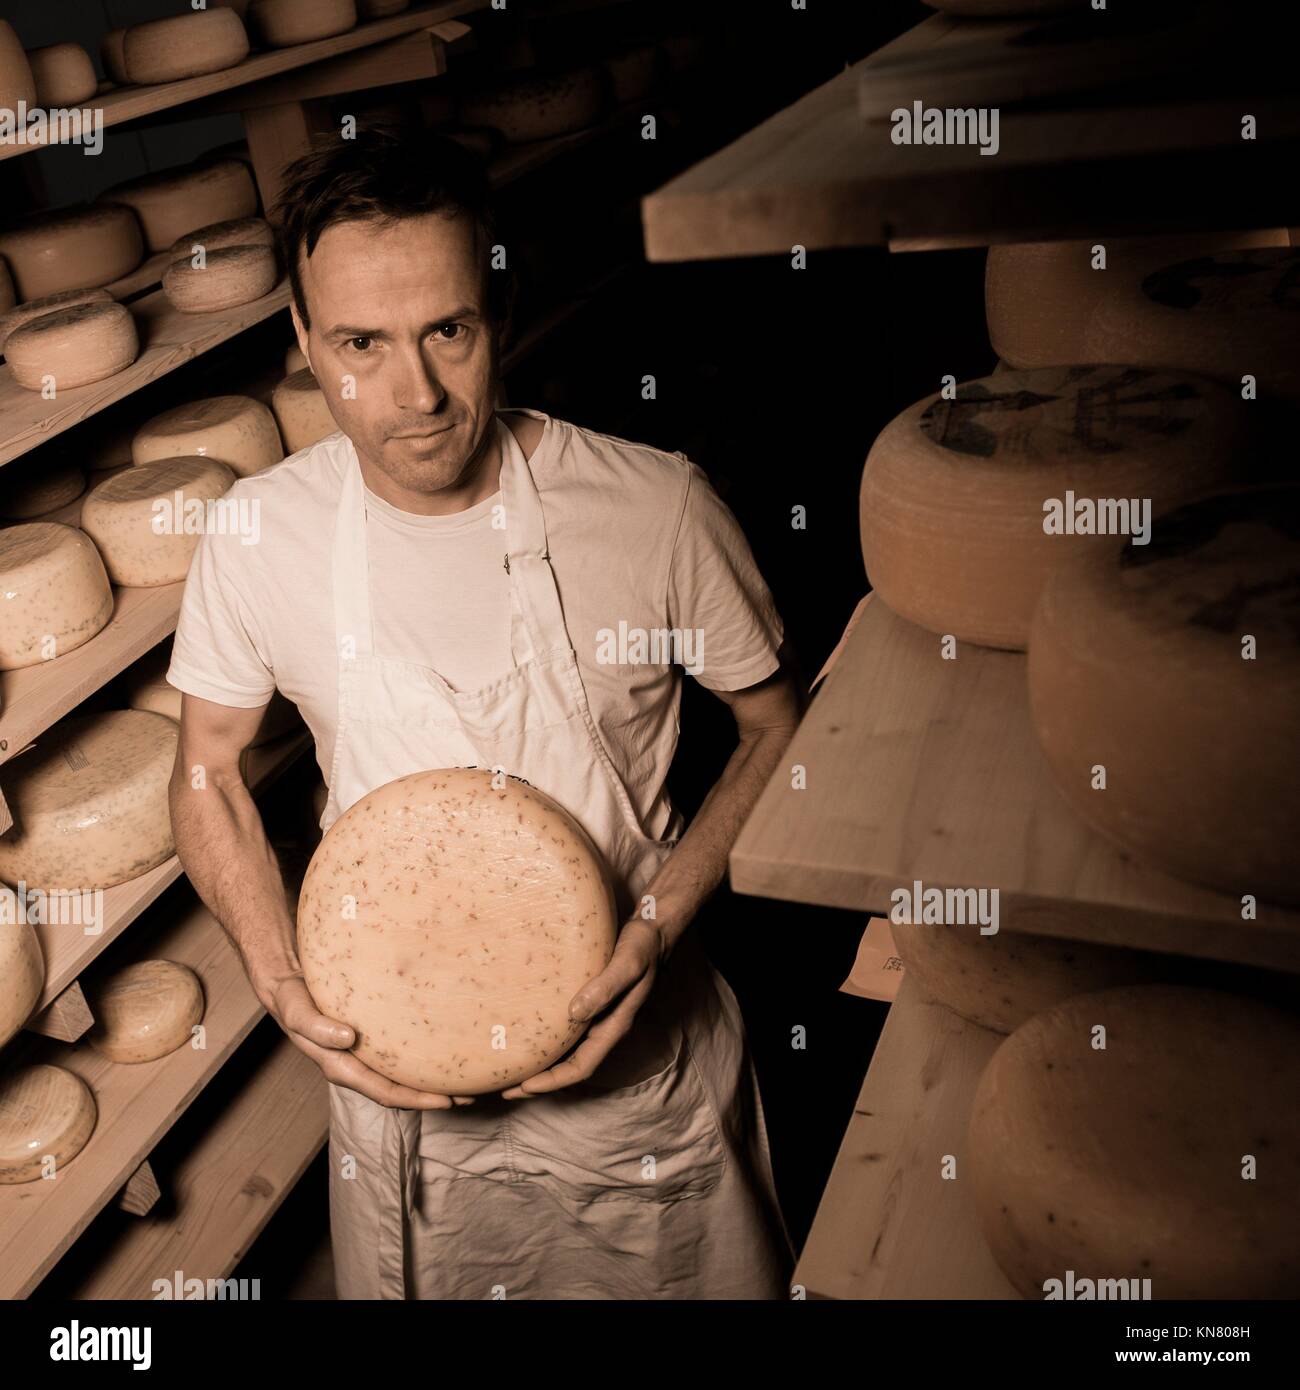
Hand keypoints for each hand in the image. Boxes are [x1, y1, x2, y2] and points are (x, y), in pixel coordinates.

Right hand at [260, 972, 475, 1110]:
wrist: (288, 984)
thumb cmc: (293, 1000)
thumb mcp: (298, 1012)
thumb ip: (317, 1027)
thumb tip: (348, 1039)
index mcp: (343, 1069)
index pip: (387, 1093)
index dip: (418, 1099)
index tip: (448, 1100)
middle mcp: (358, 1066)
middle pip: (403, 1090)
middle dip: (435, 1096)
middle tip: (472, 1095)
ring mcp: (366, 1054)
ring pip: (404, 1074)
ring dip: (433, 1080)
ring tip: (468, 1078)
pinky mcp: (372, 1037)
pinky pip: (401, 1053)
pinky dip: (423, 1056)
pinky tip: (444, 1046)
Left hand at [499, 919, 668, 1098]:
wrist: (652, 928)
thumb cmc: (642, 945)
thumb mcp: (628, 963)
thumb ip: (605, 987)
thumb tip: (574, 1013)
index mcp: (614, 1026)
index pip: (582, 1067)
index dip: (554, 1081)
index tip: (525, 1087)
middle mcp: (604, 1027)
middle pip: (570, 1065)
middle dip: (541, 1080)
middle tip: (506, 1087)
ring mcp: (597, 1016)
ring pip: (566, 1049)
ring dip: (541, 1062)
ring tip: (511, 1065)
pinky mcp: (589, 1001)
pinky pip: (565, 1028)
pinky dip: (545, 1037)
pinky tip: (526, 1031)